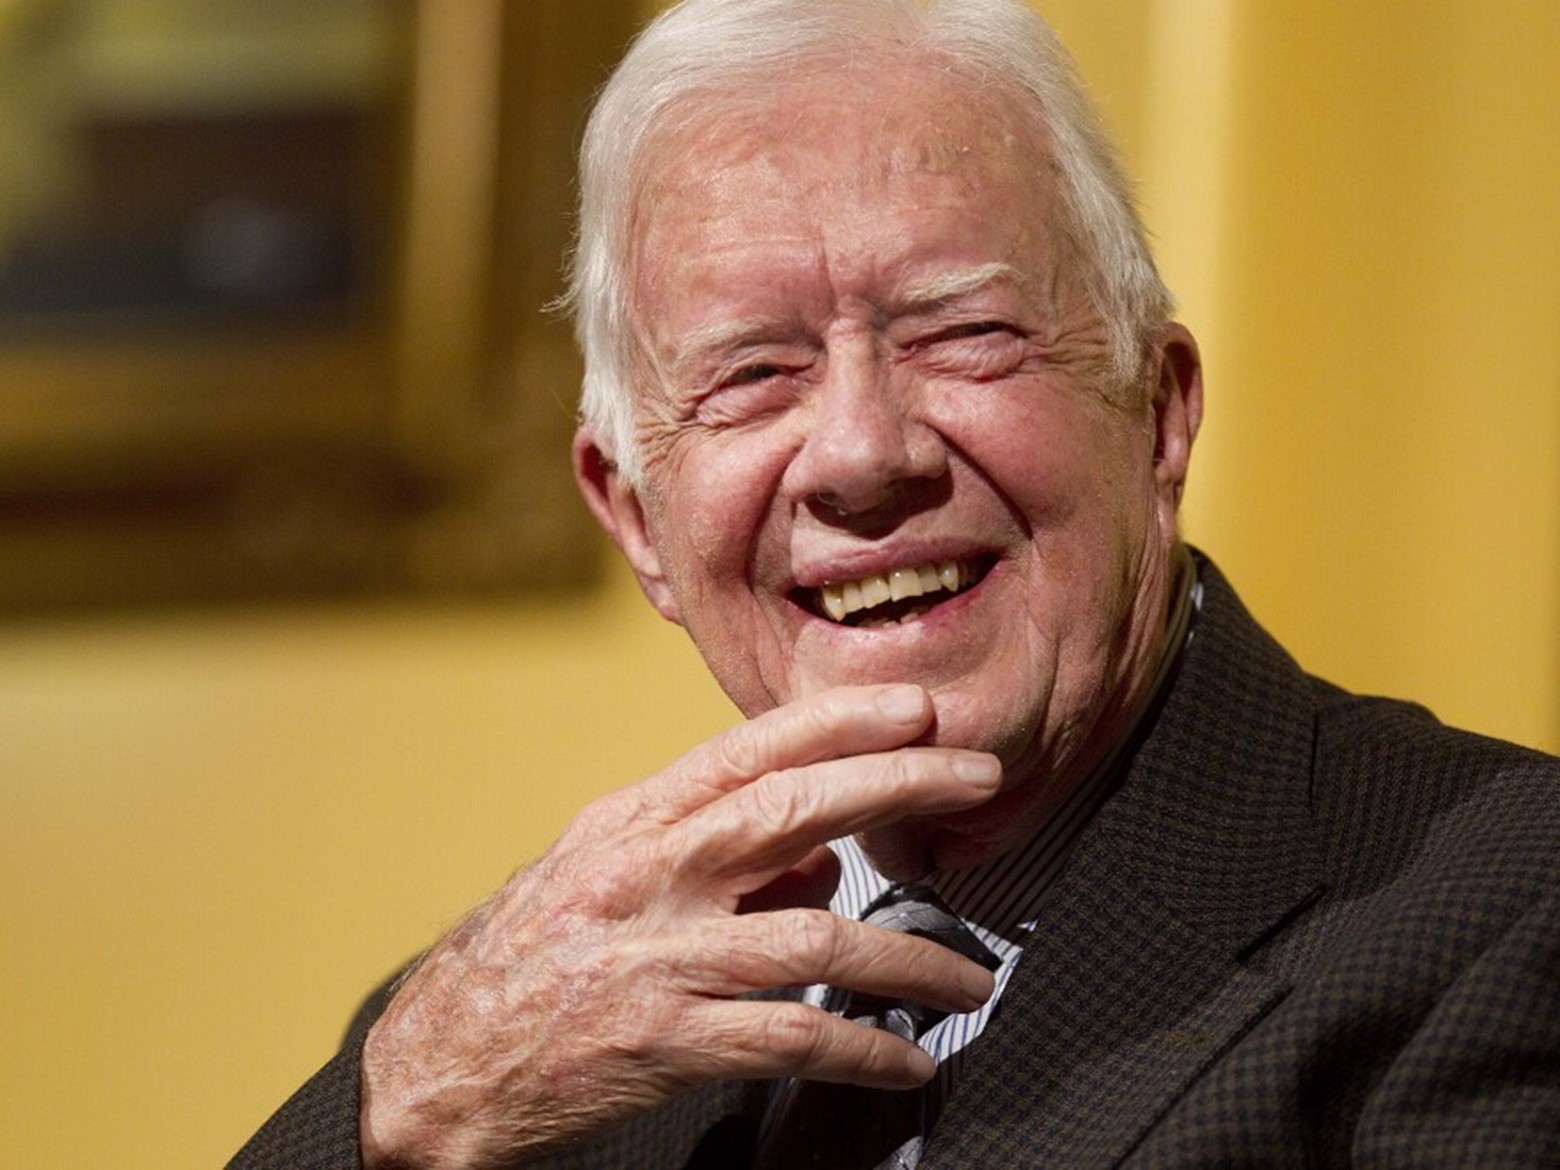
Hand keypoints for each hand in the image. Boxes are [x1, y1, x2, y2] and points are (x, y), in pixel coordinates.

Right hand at [359, 683, 1000, 1167]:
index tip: (917, 706)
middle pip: (796, 809)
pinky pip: (789, 1039)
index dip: (842, 720)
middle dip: (900, 782)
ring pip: (814, 935)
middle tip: (979, 773)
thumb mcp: (602, 871)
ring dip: (909, 957)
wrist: (435, 1061)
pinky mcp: (664, 1042)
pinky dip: (861, 1049)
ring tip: (971, 976)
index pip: (750, 748)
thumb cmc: (524, 956)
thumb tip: (822, 852)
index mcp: (635, 822)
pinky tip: (905, 1061)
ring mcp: (659, 956)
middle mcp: (650, 874)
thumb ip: (707, 849)